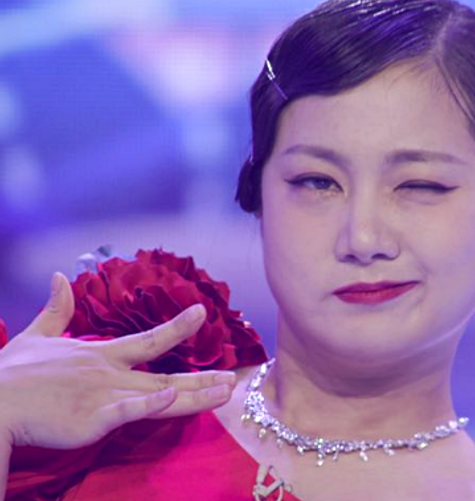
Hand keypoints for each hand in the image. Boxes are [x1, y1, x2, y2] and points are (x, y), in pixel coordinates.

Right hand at [0, 272, 236, 449]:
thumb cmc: (11, 374)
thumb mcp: (36, 335)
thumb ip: (57, 309)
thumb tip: (62, 276)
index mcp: (101, 355)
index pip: (150, 339)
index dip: (179, 326)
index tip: (203, 312)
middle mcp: (110, 373)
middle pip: (166, 374)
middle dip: (202, 378)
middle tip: (233, 378)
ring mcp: (104, 395)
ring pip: (160, 395)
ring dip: (195, 395)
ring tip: (225, 393)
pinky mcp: (91, 418)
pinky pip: (126, 411)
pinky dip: (149, 404)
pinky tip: (171, 398)